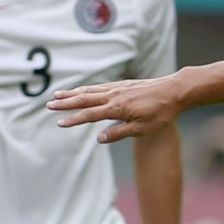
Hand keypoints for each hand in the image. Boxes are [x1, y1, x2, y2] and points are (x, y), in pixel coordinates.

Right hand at [48, 74, 185, 142]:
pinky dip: (87, 88)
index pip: (90, 115)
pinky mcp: (123, 84)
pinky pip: (99, 86)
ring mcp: (117, 88)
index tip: (59, 123)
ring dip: (73, 93)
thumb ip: (119, 133)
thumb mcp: (142, 128)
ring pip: (90, 90)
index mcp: (117, 108)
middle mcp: (114, 96)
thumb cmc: (161, 112)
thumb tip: (99, 139)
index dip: (74, 120)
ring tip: (57, 94)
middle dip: (66, 103)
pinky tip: (81, 89)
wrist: (175, 91)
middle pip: (84, 99)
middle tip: (49, 105)